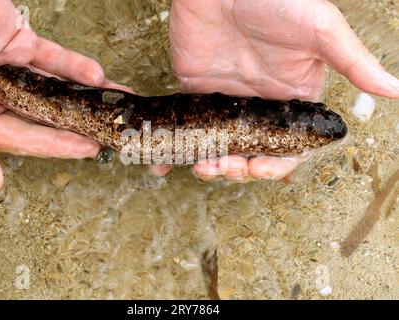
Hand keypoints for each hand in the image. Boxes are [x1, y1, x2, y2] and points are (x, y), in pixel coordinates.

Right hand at [0, 0, 104, 193]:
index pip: (22, 138)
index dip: (56, 145)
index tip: (89, 149)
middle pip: (43, 115)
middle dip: (78, 123)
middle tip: (109, 130)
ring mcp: (8, 68)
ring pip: (53, 87)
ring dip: (84, 95)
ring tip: (114, 104)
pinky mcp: (19, 42)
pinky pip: (52, 58)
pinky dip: (73, 66)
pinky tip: (96, 77)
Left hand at [155, 0, 398, 181]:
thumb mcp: (319, 30)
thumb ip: (353, 62)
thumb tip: (397, 90)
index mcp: (292, 99)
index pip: (286, 148)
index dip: (273, 166)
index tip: (256, 168)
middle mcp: (259, 106)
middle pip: (249, 154)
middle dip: (236, 169)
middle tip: (218, 168)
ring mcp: (226, 102)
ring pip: (218, 147)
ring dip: (207, 164)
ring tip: (197, 165)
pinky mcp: (195, 93)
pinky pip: (186, 128)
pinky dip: (174, 147)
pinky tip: (161, 163)